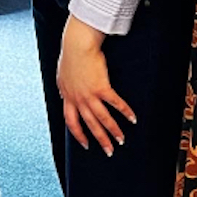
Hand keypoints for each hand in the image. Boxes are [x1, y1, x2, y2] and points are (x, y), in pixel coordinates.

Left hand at [57, 15, 133, 153]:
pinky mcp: (101, 88)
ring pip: (102, 119)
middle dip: (99, 139)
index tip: (85, 144)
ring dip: (113, 131)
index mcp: (67, 96)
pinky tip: (133, 118)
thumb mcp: (64, 76)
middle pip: (89, 125)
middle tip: (109, 151)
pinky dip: (125, 112)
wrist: (77, 45)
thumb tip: (68, 93)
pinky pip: (115, 104)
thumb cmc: (72, 57)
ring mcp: (89, 94)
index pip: (71, 121)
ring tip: (121, 140)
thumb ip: (68, 88)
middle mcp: (77, 98)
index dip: (78, 134)